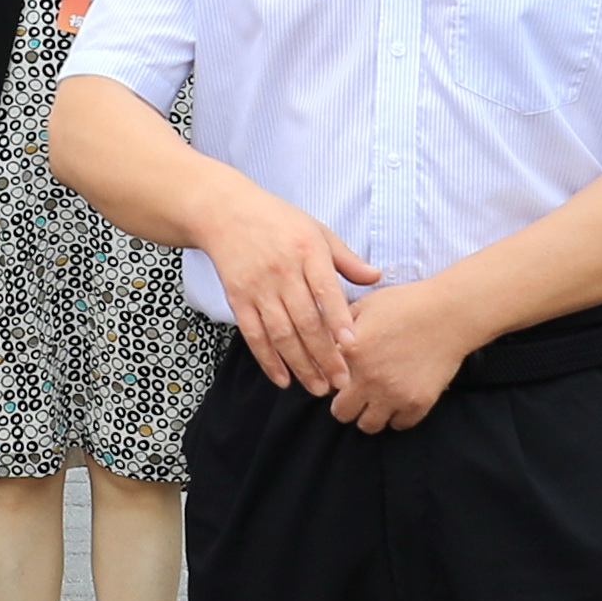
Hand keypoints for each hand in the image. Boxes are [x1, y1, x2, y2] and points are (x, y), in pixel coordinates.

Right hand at [193, 177, 370, 397]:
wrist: (225, 213)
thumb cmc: (277, 221)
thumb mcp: (316, 230)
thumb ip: (346, 258)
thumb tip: (376, 277)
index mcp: (307, 252)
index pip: (326, 290)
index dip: (339, 319)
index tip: (353, 345)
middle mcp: (283, 272)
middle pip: (305, 321)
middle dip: (324, 355)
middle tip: (342, 381)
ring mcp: (258, 288)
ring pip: (281, 334)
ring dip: (300, 364)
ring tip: (318, 387)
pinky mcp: (238, 300)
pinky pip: (254, 336)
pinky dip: (268, 360)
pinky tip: (283, 379)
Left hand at [326, 280, 482, 431]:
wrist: (449, 313)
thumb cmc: (407, 303)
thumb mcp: (365, 305)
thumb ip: (340, 327)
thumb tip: (325, 345)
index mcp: (350, 352)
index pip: (324, 384)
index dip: (331, 381)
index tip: (342, 377)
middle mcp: (367, 378)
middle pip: (341, 414)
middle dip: (346, 404)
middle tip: (358, 392)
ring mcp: (393, 394)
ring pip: (368, 426)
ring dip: (371, 414)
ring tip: (379, 398)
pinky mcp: (417, 403)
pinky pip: (399, 425)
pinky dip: (398, 416)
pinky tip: (401, 398)